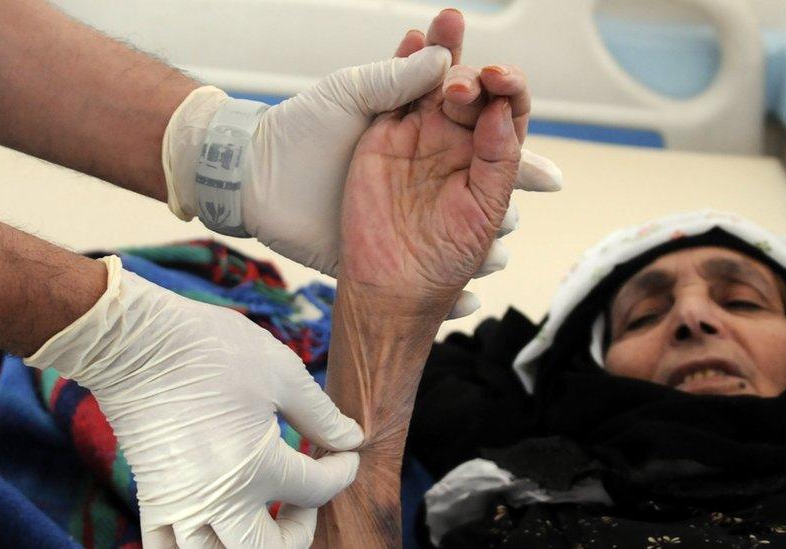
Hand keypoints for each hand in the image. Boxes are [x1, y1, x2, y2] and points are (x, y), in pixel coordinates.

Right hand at [25, 257, 362, 547]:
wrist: (134, 341)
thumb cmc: (211, 350)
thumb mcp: (281, 372)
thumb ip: (320, 415)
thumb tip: (350, 439)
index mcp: (256, 467)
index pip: (318, 490)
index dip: (343, 471)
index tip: (345, 452)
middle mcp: (217, 499)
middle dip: (302, 529)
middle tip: (307, 493)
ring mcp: (179, 505)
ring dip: (251, 544)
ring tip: (265, 511)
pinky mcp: (152, 498)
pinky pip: (168, 548)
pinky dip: (198, 545)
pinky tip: (219, 520)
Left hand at [163, 10, 560, 318]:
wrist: (257, 182)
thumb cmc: (299, 130)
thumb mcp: (346, 93)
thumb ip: (396, 78)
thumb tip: (445, 60)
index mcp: (417, 119)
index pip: (475, 109)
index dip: (500, 101)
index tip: (508, 90)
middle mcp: (426, 157)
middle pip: (489, 164)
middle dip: (515, 167)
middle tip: (529, 164)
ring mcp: (415, 198)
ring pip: (479, 216)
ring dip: (499, 229)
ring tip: (504, 234)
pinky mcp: (395, 235)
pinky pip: (441, 260)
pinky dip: (464, 283)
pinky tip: (471, 291)